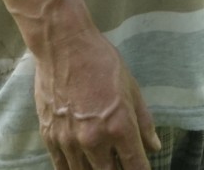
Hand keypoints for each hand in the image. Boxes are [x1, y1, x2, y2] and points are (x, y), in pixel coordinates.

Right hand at [33, 21, 160, 169]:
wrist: (64, 46)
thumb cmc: (103, 63)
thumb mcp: (132, 89)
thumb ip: (144, 122)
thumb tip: (154, 147)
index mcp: (119, 127)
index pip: (135, 166)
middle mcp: (94, 140)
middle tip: (122, 166)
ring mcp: (69, 141)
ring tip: (103, 165)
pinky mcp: (49, 137)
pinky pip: (61, 166)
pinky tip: (81, 168)